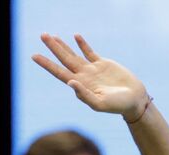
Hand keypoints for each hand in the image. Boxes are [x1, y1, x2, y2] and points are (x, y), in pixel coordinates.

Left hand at [33, 33, 149, 120]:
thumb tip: (70, 82)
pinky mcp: (103, 64)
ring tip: (52, 36)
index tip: (34, 55)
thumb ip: (84, 94)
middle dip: (53, 47)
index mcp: (79, 85)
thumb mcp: (99, 103)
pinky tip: (75, 36)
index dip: (47, 64)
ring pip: (74, 54)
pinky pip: (89, 52)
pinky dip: (82, 44)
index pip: (59, 72)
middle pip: (64, 59)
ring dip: (63, 45)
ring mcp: (92, 69)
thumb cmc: (117, 105)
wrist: (133, 99)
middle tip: (42, 35)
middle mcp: (83, 76)